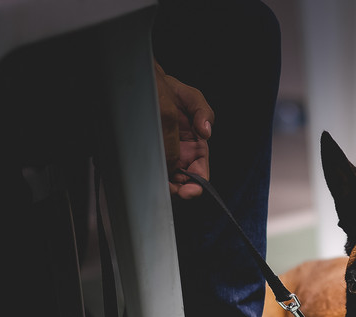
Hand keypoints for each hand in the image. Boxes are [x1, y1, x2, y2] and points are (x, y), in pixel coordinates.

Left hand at [155, 62, 213, 198]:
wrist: (150, 85)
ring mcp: (166, 157)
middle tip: (178, 192)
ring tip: (164, 188)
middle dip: (183, 190)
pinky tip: (154, 178)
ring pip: (170, 180)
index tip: (193, 189)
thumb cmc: (173, 92)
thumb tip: (206, 132)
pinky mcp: (152, 155)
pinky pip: (155, 171)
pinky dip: (156, 178)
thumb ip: (204, 114)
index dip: (199, 183)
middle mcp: (183, 155)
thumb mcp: (193, 98)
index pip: (201, 172)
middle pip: (185, 181)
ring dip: (169, 188)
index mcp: (197, 146)